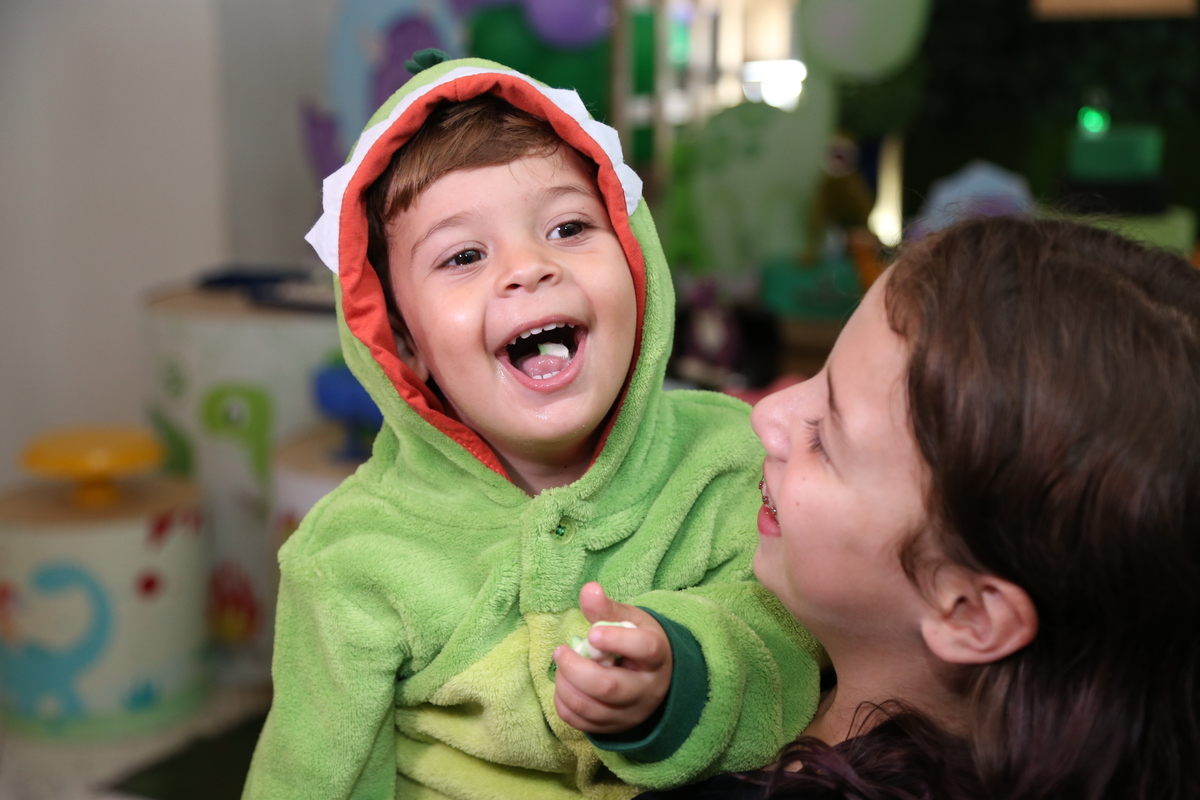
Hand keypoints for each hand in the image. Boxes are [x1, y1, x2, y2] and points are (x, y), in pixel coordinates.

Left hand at [553, 582, 671, 733]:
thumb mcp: (630, 620)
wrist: (653, 677)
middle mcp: (648, 689)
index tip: (591, 634)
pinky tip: (564, 685)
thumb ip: (606, 608)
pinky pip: (582, 723)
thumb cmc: (638, 642)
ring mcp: (631, 713)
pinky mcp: (614, 728)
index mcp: (657, 656)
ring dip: (566, 686)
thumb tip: (589, 589)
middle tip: (560, 651)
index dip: (617, 640)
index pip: (645, 649)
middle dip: (576, 669)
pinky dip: (564, 704)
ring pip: (592, 708)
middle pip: (610, 687)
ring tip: (561, 666)